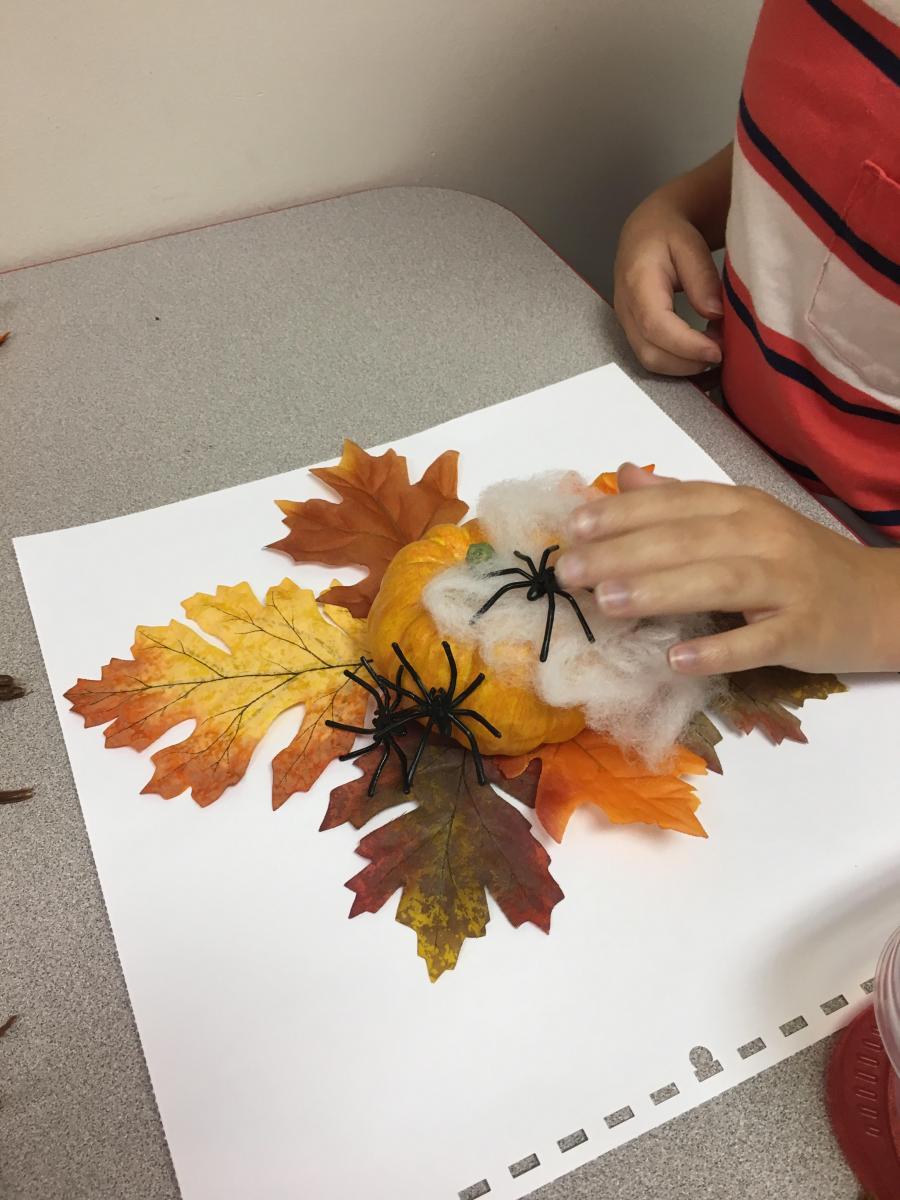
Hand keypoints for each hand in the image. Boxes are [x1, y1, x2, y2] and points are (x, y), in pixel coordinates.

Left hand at [556, 465, 899, 674]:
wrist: (879, 598)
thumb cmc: (796, 561)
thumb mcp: (742, 520)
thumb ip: (680, 500)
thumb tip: (620, 477)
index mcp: (742, 506)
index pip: (676, 503)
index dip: (623, 513)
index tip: (573, 525)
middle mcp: (764, 536)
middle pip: (688, 540)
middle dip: (623, 553)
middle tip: (569, 570)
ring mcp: (787, 583)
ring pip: (719, 581)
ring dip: (660, 590)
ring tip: (607, 602)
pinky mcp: (804, 630)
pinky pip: (759, 640)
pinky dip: (719, 649)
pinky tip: (677, 659)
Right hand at [614, 196, 723, 375]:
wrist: (645, 231)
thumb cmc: (667, 234)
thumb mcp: (690, 244)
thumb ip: (702, 278)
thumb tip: (715, 315)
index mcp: (637, 282)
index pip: (656, 325)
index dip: (687, 345)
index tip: (718, 351)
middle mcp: (626, 308)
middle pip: (650, 353)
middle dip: (688, 362)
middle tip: (722, 350)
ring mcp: (626, 323)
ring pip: (650, 361)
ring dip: (684, 365)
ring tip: (713, 349)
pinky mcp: (633, 331)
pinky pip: (652, 356)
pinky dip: (678, 362)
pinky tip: (699, 350)